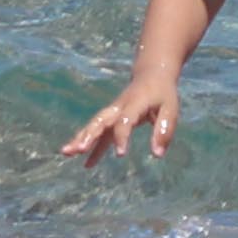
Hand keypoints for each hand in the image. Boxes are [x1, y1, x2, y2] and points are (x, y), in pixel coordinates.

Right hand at [63, 72, 178, 162]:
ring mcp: (112, 112)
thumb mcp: (171, 110)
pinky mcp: (111, 119)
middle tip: (78, 149)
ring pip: (94, 126)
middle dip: (88, 135)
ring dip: (80, 139)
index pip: (124, 121)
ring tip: (67, 153)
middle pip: (100, 121)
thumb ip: (164, 131)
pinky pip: (99, 133)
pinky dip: (91, 146)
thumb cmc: (163, 94)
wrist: (151, 74)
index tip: (120, 155)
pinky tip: (86, 163)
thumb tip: (157, 154)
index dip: (121, 137)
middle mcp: (117, 107)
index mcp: (133, 104)